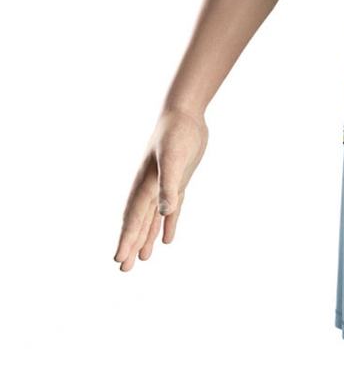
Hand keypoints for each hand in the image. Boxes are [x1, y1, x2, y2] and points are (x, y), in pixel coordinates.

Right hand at [114, 107, 208, 271]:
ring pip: (152, 218)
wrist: (184, 114)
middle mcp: (151, 188)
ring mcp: (163, 185)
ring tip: (141, 260)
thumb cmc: (176, 134)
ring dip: (146, 238)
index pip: (133, 218)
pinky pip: (170, 208)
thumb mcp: (173, 158)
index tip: (118, 259)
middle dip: (131, 245)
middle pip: (138, 223)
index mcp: (145, 185)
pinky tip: (167, 239)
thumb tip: (164, 213)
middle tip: (123, 269)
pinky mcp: (178, 180)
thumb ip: (168, 185)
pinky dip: (168, 223)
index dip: (126, 239)